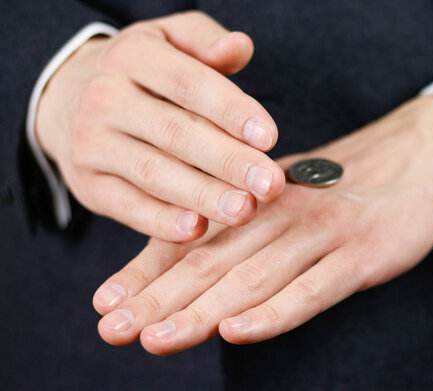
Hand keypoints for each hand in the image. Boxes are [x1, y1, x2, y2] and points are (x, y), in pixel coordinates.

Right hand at [36, 11, 284, 240]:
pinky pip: (127, 206)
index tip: (269, 138)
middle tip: (269, 184)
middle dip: (228, 161)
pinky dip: (162, 221)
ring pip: (153, 174)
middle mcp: (105, 98)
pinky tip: (198, 229)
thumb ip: (206, 41)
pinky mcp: (88, 185)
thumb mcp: (170, 40)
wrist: (69, 101)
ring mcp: (91, 144)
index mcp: (132, 56)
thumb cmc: (143, 74)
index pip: (188, 83)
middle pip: (175, 133)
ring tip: (244, 209)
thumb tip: (240, 46)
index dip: (231, 111)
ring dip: (203, 195)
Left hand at [93, 96, 432, 354]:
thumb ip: (250, 229)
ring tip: (155, 338)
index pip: (193, 238)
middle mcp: (281, 213)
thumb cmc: (348, 188)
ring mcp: (322, 234)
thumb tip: (200, 267)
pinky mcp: (362, 254)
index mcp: (259, 201)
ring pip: (251, 277)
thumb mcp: (290, 198)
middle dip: (157, 298)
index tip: (105, 301)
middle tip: (112, 329)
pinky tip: (239, 331)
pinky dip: (274, 312)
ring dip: (201, 311)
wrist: (423, 156)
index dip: (146, 270)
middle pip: (211, 261)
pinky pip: (313, 288)